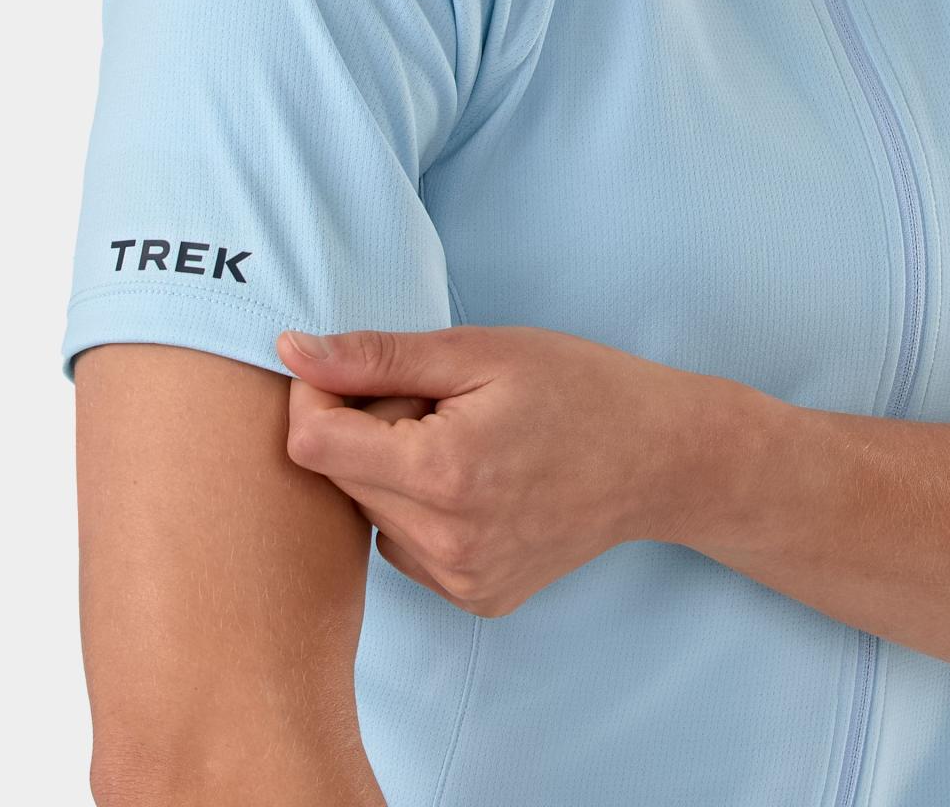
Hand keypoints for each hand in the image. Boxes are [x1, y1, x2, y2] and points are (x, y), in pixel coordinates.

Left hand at [273, 324, 714, 616]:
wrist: (659, 460)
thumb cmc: (577, 388)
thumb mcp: (477, 351)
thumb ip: (376, 357)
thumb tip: (290, 351)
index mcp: (443, 473)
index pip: (310, 443)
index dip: (319, 395)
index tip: (361, 371)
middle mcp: (445, 543)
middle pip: (338, 478)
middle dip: (364, 430)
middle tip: (433, 402)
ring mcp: (461, 580)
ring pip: (370, 514)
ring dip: (392, 471)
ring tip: (462, 441)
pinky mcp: (474, 598)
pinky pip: (404, 547)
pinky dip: (421, 509)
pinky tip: (475, 482)